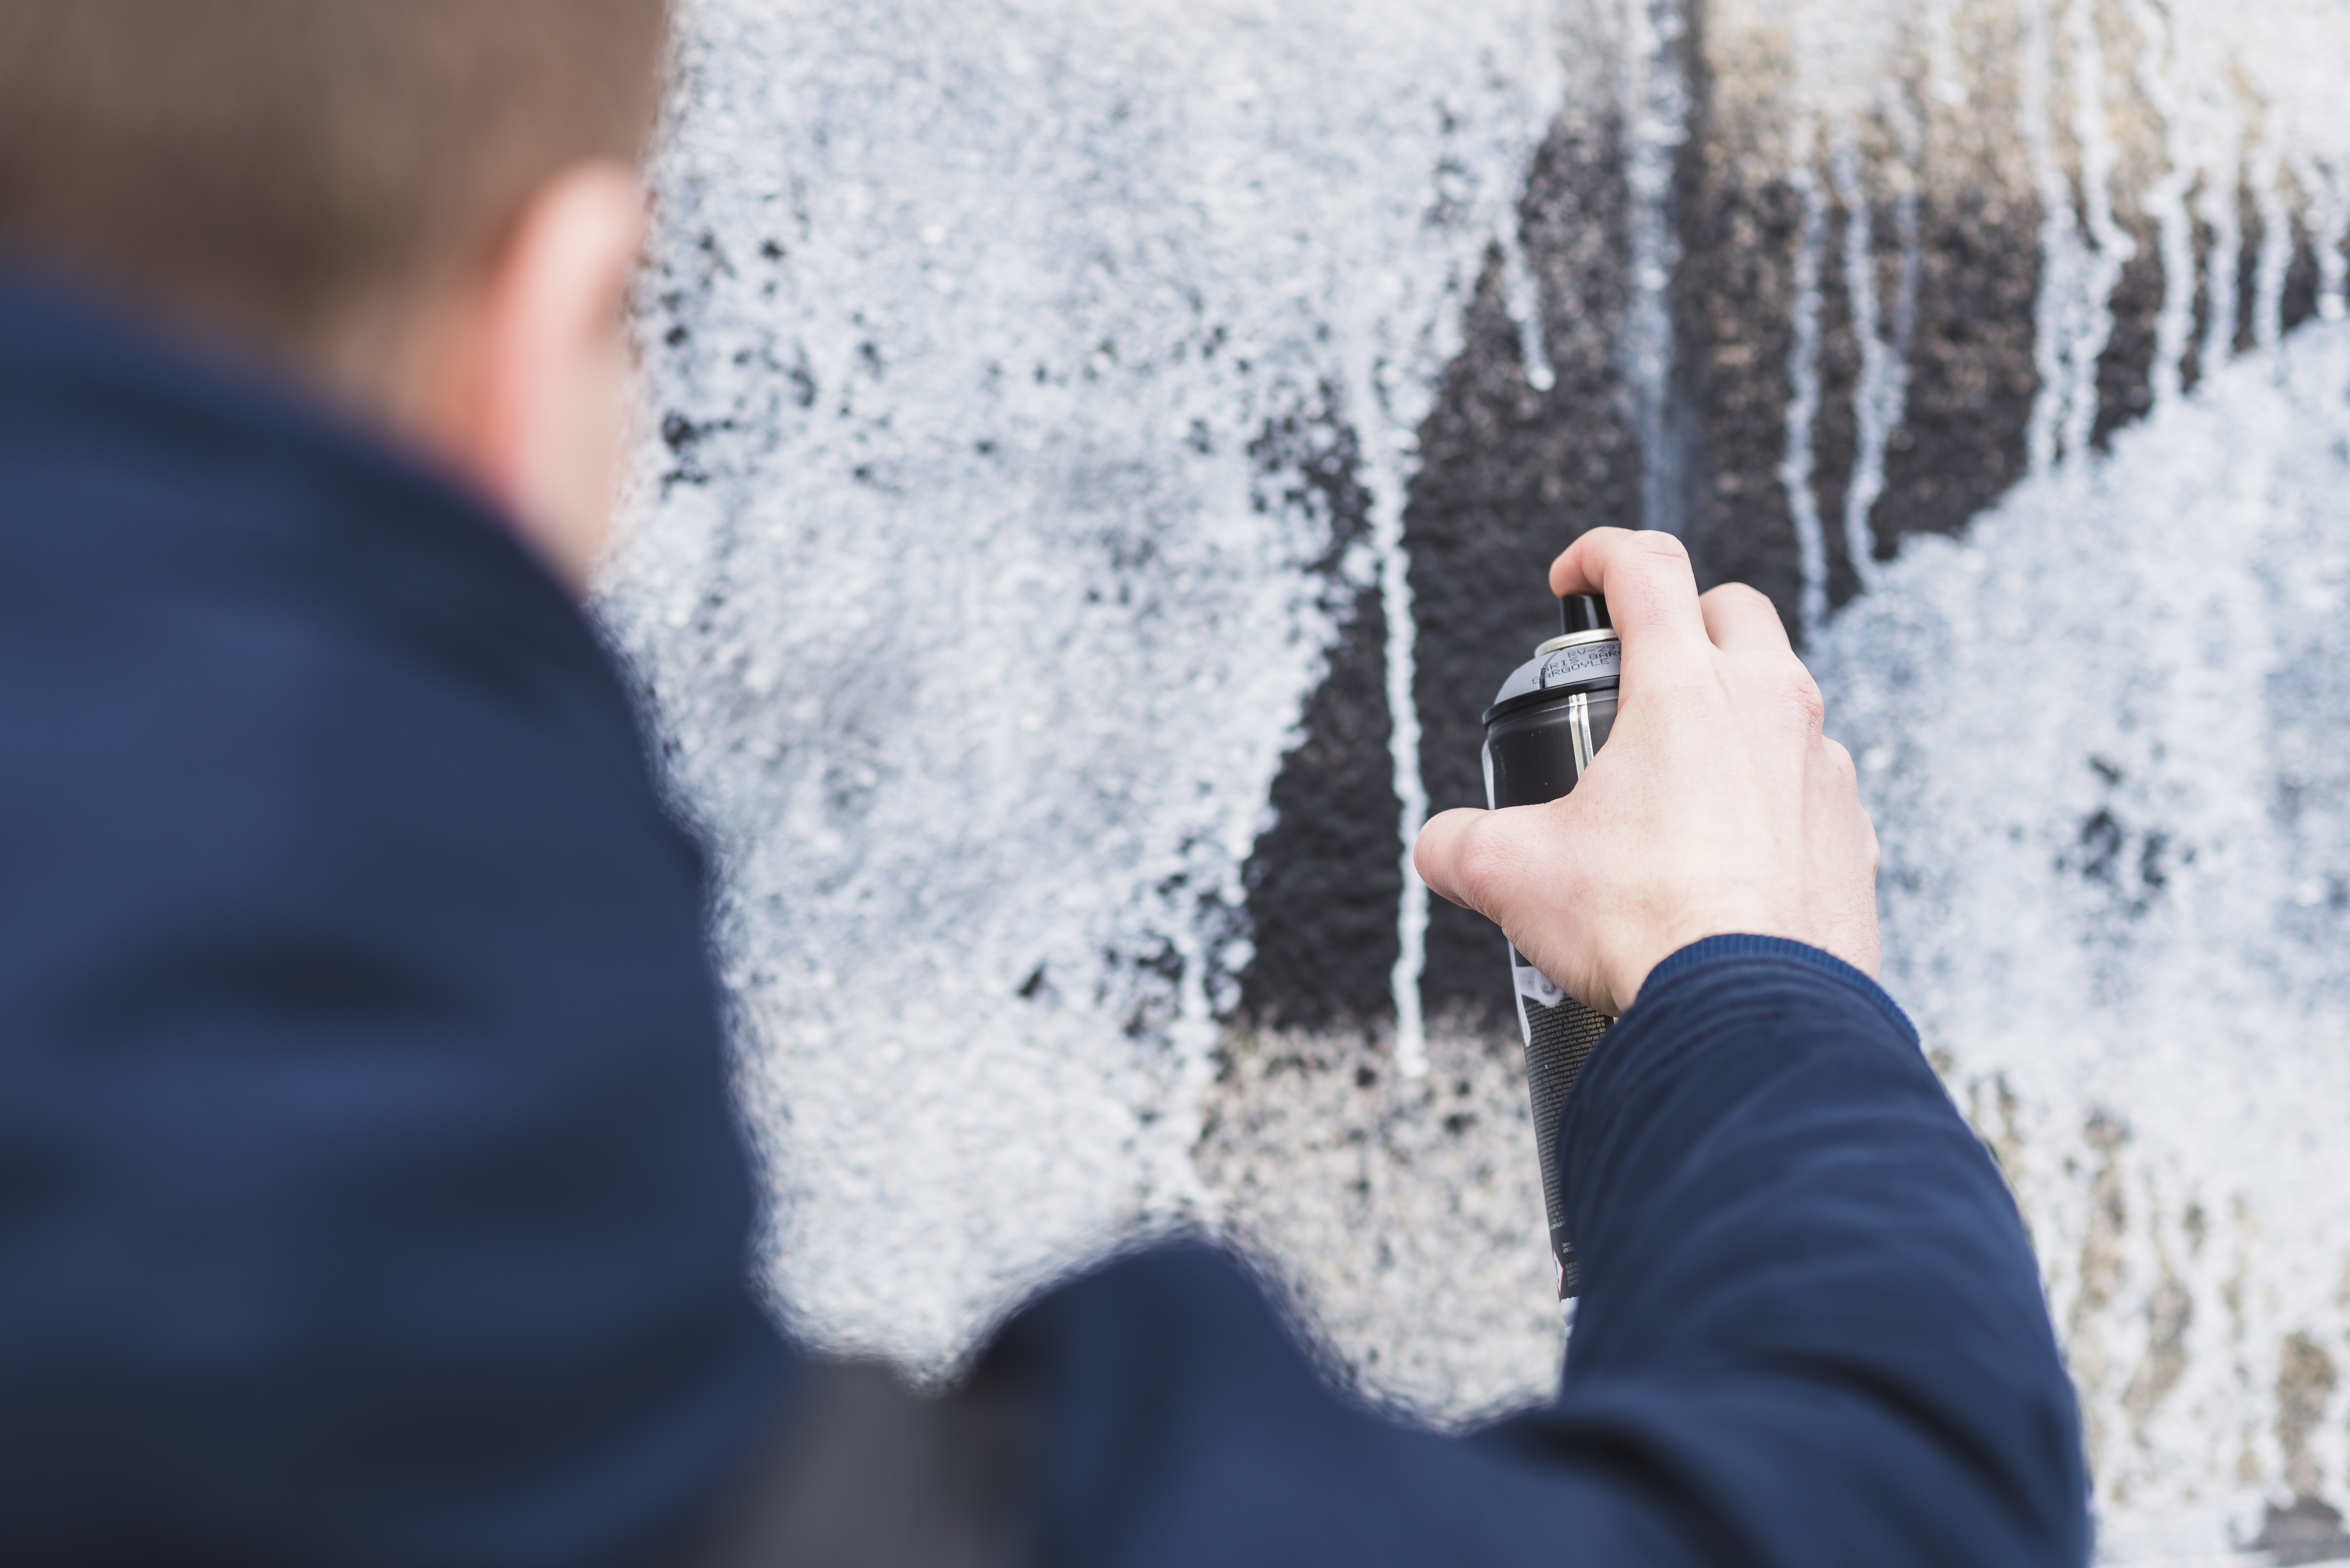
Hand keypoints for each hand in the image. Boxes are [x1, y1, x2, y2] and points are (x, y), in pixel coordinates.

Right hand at [1414, 528, 1879, 1015]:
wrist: (1747, 1017)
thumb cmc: (1643, 927)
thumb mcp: (1511, 874)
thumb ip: (1458, 844)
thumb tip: (1441, 847)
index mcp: (1686, 688)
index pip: (1645, 565)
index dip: (1598, 553)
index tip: (1573, 579)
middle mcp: (1770, 708)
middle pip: (1734, 610)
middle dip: (1683, 622)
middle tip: (1635, 676)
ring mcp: (1822, 769)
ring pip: (1784, 699)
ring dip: (1733, 715)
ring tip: (1679, 781)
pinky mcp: (1854, 833)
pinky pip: (1811, 786)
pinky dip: (1771, 797)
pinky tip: (1729, 852)